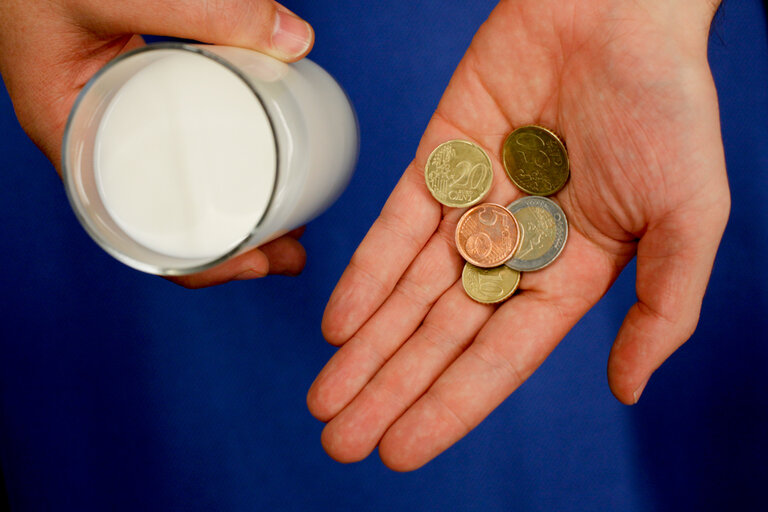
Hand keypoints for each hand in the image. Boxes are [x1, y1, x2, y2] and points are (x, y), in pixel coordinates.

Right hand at [0, 0, 313, 285]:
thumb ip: (199, 8)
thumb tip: (296, 43)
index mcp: (72, 135)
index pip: (139, 230)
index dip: (200, 261)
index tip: (257, 263)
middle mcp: (95, 136)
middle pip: (172, 218)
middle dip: (235, 246)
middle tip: (292, 252)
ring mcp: (119, 113)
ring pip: (182, 184)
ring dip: (239, 211)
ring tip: (293, 225)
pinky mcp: (140, 86)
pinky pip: (183, 143)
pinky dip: (227, 162)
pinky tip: (265, 165)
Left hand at [309, 0, 728, 469]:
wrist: (616, 11)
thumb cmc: (666, 108)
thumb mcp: (689, 219)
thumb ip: (662, 308)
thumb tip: (628, 389)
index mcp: (571, 275)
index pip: (499, 359)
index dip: (449, 406)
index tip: (402, 449)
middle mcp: (514, 249)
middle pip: (440, 337)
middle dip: (389, 390)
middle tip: (341, 442)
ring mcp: (471, 208)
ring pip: (407, 292)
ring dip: (365, 348)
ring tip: (325, 398)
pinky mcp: (438, 164)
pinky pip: (393, 228)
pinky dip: (364, 274)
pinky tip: (337, 324)